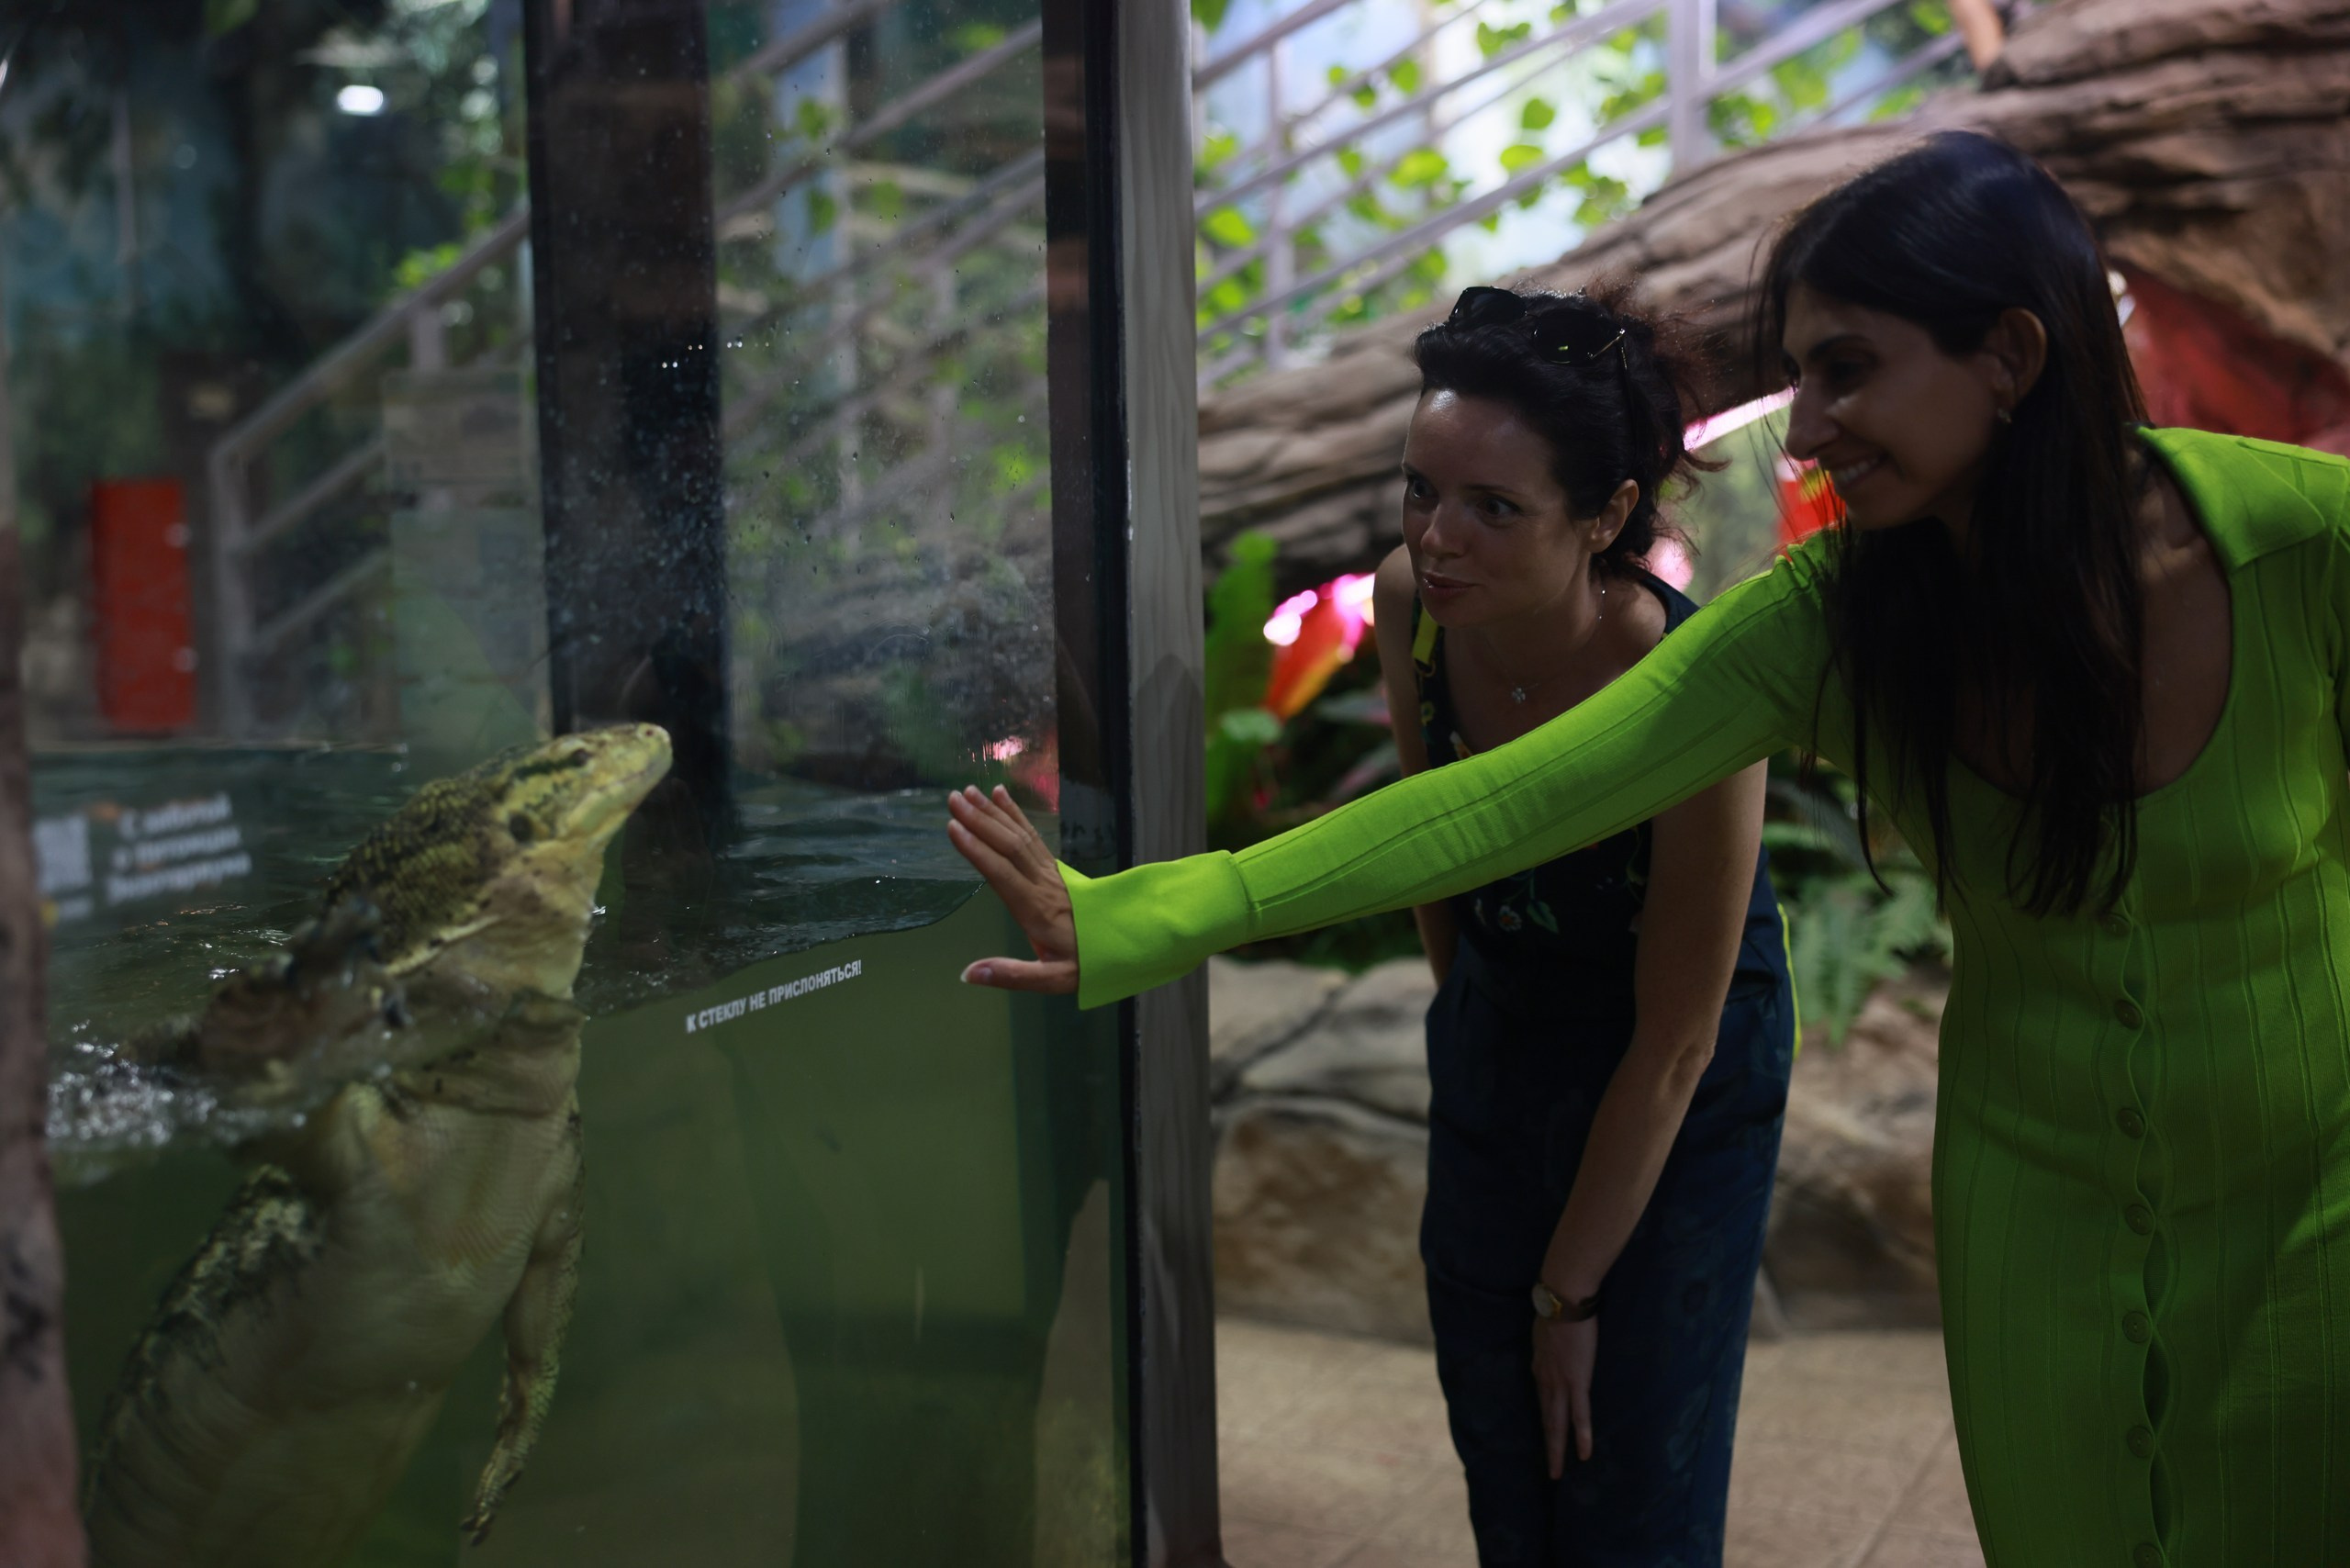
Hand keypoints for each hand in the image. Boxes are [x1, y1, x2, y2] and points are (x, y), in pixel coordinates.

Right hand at [945, 785, 1078, 993]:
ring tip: (970, 792)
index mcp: (1036, 910)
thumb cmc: (1086, 963)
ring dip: (994, 812)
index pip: (1002, 874)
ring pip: (1020, 836)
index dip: (977, 850)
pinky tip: (1002, 797)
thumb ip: (1011, 975)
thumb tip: (967, 974)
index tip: (954, 828)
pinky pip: (1033, 836)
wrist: (1126, 944)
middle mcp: (1042, 884)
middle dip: (980, 820)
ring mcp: (1051, 872)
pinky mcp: (1055, 868)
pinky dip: (1016, 814)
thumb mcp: (1052, 980)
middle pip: (1009, 846)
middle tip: (953, 798)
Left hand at [1532, 1314, 1596, 1476]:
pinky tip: (1584, 1454)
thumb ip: (1549, 1345)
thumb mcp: (1545, 1331)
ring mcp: (1560, 1383)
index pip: (1542, 1401)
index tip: (1548, 1436)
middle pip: (1547, 1420)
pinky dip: (1582, 1435)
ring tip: (1557, 1473)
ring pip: (1558, 1424)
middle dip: (1548, 1446)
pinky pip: (1580, 1414)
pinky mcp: (1577, 1381)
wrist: (1563, 1299)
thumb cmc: (1557, 1308)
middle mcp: (1545, 1380)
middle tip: (1550, 1472)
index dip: (1546, 1420)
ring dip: (1557, 1450)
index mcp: (1539, 1368)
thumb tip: (1553, 1348)